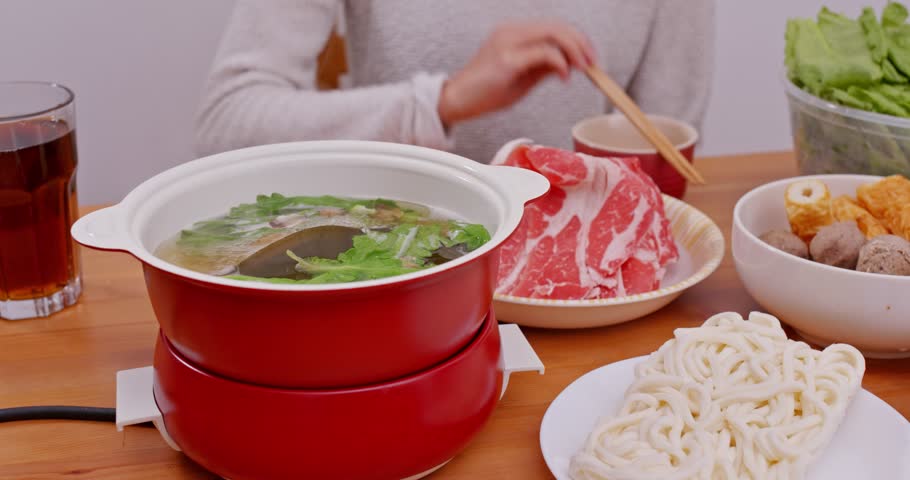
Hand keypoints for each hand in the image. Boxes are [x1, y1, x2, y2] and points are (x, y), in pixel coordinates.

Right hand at [438, 21, 595, 126]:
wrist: (456, 101)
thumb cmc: (484, 92)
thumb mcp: (522, 77)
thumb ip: (543, 66)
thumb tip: (569, 63)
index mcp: (514, 33)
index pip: (554, 27)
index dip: (577, 39)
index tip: (590, 57)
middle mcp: (511, 32)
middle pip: (558, 27)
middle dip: (581, 44)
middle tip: (593, 63)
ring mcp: (508, 43)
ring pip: (554, 34)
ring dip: (575, 51)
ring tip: (583, 68)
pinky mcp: (507, 59)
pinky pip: (544, 53)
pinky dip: (561, 63)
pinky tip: (564, 77)